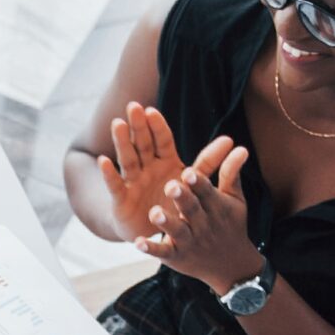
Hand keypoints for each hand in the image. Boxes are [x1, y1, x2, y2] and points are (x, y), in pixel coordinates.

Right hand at [98, 104, 226, 242]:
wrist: (152, 229)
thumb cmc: (172, 201)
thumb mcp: (193, 182)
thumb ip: (208, 162)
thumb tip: (231, 141)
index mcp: (165, 161)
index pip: (162, 140)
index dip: (157, 126)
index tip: (152, 110)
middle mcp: (147, 167)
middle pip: (143, 143)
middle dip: (138, 126)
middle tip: (133, 106)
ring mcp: (132, 181)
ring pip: (128, 159)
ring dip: (122, 142)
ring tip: (118, 124)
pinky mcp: (121, 198)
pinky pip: (115, 185)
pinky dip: (109, 174)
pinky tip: (103, 161)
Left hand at [136, 144, 257, 293]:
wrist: (231, 266)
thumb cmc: (230, 224)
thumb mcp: (234, 200)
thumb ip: (231, 174)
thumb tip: (242, 147)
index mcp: (216, 207)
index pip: (206, 192)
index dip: (198, 184)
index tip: (189, 173)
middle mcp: (203, 224)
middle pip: (191, 209)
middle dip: (182, 198)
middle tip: (171, 185)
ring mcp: (189, 241)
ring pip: (177, 231)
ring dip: (166, 223)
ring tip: (155, 212)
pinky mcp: (176, 257)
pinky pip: (163, 253)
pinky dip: (151, 249)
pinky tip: (138, 243)